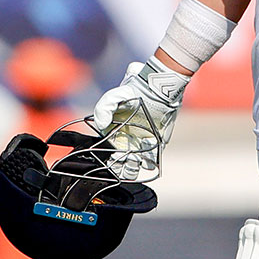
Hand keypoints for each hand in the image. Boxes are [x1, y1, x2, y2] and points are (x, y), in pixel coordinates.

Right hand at [89, 60, 189, 181]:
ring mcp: (141, 144)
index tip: (114, 158)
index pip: (107, 154)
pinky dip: (150, 163)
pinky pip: (152, 159)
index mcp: (112, 134)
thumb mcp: (113, 97)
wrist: (155, 90)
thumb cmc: (132, 93)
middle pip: (120, 163)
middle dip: (121, 167)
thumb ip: (102, 109)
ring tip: (135, 163)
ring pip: (134, 165)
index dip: (110, 160)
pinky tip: (148, 160)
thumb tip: (102, 126)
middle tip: (125, 163)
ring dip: (133, 169)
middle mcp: (125, 142)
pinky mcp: (156, 144)